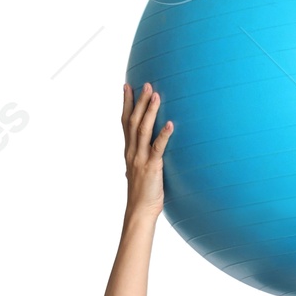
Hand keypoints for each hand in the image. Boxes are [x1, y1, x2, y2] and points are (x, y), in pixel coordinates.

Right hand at [122, 82, 171, 217]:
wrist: (139, 212)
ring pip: (143, 130)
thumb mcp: (139, 173)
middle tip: (145, 84)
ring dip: (149, 111)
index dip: (126, 103)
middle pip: (133, 121)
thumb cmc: (143, 194)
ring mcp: (140, 159)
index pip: (125, 122)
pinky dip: (163, 135)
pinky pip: (157, 148)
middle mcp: (132, 152)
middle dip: (139, 101)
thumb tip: (144, 154)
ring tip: (156, 95)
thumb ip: (140, 160)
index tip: (127, 86)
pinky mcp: (152, 168)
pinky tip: (170, 124)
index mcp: (129, 151)